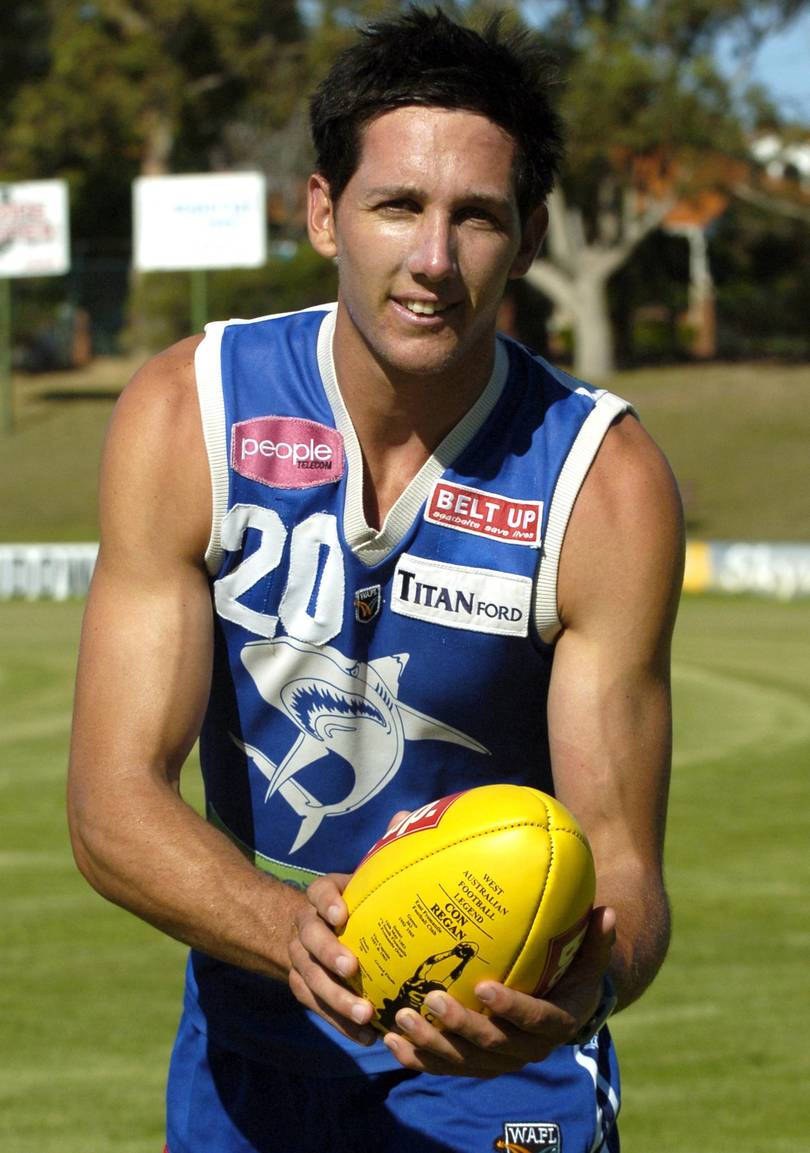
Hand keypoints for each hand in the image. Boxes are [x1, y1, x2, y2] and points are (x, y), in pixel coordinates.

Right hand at [288, 812, 411, 1045]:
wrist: (305, 929)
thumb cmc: (352, 900)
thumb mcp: (363, 875)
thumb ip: (383, 850)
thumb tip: (406, 815)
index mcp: (321, 896)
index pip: (317, 893)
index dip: (327, 903)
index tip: (342, 915)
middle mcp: (304, 927)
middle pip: (309, 941)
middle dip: (329, 955)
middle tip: (354, 969)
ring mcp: (299, 960)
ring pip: (309, 980)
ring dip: (336, 998)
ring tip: (366, 1014)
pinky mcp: (302, 988)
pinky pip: (317, 1008)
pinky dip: (340, 1023)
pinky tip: (367, 1037)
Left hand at [380, 906, 616, 1078]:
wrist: (559, 1010)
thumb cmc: (571, 973)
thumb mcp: (588, 957)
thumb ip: (596, 938)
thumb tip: (607, 910)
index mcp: (555, 1023)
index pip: (535, 1020)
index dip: (511, 1007)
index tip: (485, 986)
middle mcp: (526, 1050)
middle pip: (491, 1046)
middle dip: (460, 1027)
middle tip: (431, 1000)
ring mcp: (497, 1060)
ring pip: (462, 1062)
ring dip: (430, 1044)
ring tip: (399, 1017)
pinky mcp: (473, 1063)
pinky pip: (442, 1066)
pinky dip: (415, 1057)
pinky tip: (387, 1038)